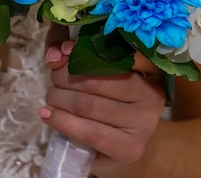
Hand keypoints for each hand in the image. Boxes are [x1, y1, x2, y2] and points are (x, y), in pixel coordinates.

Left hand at [39, 24, 166, 171]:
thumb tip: (58, 53)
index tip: (63, 51)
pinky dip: (62, 122)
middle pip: (96, 81)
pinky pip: (90, 132)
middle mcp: (152, 96)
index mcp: (150, 71)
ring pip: (89, 106)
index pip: (113, 55)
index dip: (82, 52)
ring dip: (60, 99)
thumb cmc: (106, 105)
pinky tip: (47, 115)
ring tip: (51, 97)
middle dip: (65, 78)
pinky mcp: (130, 149)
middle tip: (53, 79)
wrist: (115, 147)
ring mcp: (144, 124)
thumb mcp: (96, 75)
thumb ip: (77, 57)